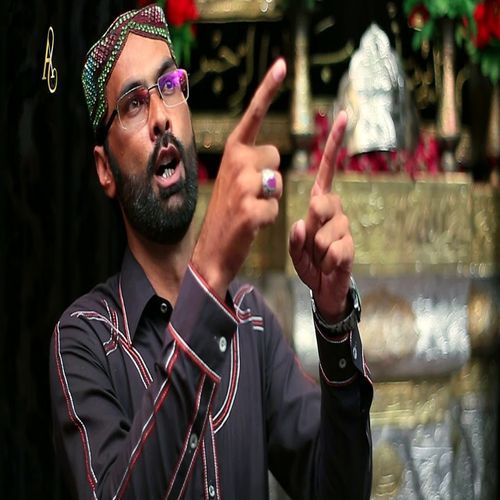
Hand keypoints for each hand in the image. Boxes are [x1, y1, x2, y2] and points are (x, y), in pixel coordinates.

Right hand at [192, 59, 286, 297]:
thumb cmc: (226, 215)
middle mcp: (236, 162)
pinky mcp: (252, 210)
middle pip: (276, 156)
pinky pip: (275, 207)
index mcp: (231, 152)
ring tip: (249, 210)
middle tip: (249, 196)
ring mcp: (243, 186)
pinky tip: (251, 225)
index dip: (269, 89)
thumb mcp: (232, 181)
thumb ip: (248, 162)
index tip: (283, 64)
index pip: (253, 115)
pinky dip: (268, 218)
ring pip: (278, 183)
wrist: (210, 251)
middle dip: (270, 176)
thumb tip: (272, 159)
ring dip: (270, 199)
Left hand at [289, 111, 352, 322]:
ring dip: (314, 250)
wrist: (322, 286)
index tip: (344, 116)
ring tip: (317, 257)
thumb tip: (304, 223)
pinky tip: (327, 266)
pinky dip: (324, 262)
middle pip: (321, 203)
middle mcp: (335, 210)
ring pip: (325, 232)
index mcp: (319, 202)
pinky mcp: (350, 247)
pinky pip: (334, 251)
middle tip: (310, 241)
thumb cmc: (307, 261)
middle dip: (312, 223)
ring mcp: (344, 228)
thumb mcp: (295, 246)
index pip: (327, 170)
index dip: (334, 145)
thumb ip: (296, 236)